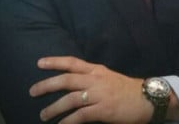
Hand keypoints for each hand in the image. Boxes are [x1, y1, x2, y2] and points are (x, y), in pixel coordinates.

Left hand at [29, 56, 152, 123]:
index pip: (72, 62)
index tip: (39, 62)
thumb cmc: (126, 89)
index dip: (55, 61)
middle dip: (47, 85)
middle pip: (67, 79)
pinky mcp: (103, 110)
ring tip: (43, 115)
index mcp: (96, 70)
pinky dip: (68, 121)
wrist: (146, 98)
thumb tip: (73, 84)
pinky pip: (80, 116)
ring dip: (54, 108)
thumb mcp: (107, 78)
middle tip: (32, 91)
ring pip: (70, 99)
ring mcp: (99, 94)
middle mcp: (95, 79)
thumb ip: (91, 79)